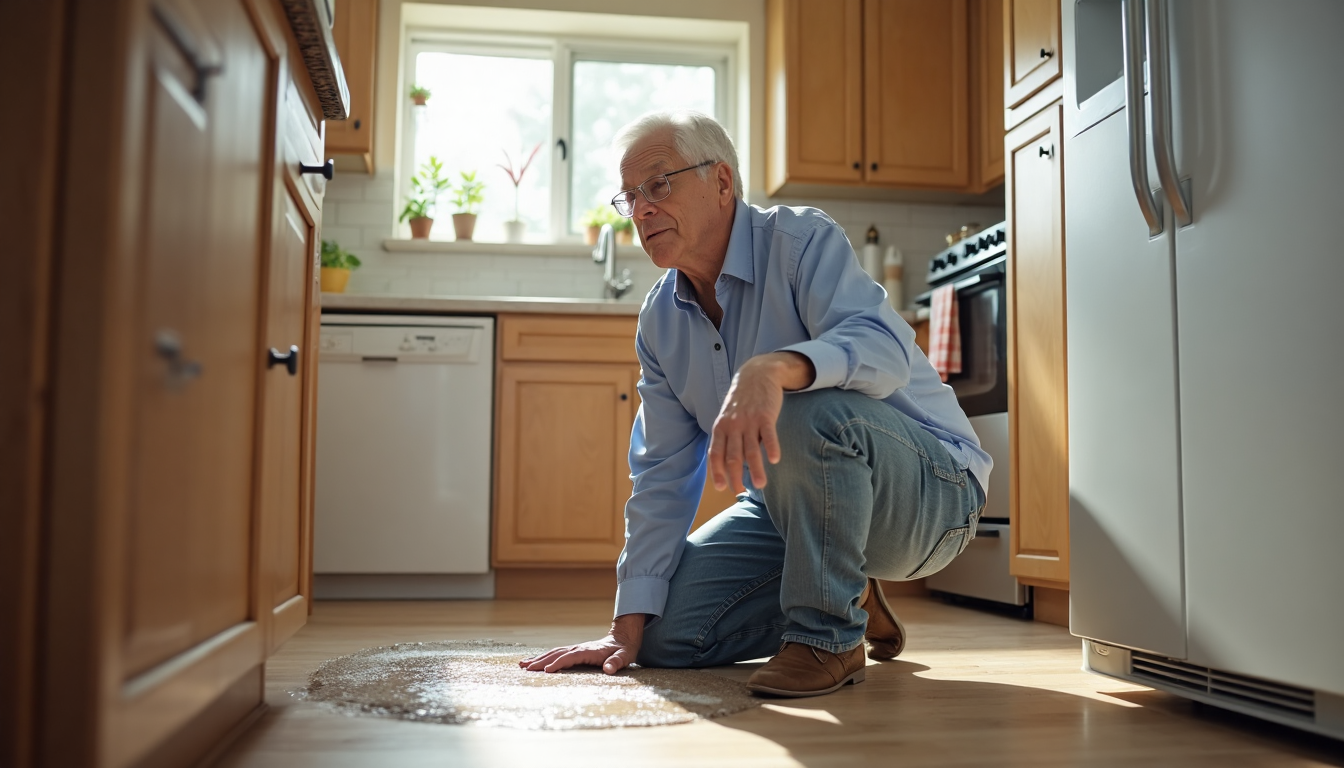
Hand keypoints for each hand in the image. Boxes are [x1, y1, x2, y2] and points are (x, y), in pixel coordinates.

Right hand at [519, 613, 645, 674]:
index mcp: (589, 650)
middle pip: (557, 654)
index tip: (547, 671)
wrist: (623, 638)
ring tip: (523, 664)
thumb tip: (608, 669)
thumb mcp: (624, 657)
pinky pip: (557, 654)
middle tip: (525, 668)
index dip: (559, 663)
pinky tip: (535, 662)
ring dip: (539, 658)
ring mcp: (576, 648)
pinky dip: (544, 657)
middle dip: (541, 661)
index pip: (571, 657)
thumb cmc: (624, 650)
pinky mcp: (575, 651)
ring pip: (554, 652)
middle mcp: (579, 648)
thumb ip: (616, 662)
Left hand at [707, 352, 814, 489]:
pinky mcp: (766, 415)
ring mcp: (749, 420)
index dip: (717, 471)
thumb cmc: (742, 401)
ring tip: (761, 485)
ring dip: (756, 469)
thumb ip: (727, 439)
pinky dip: (771, 447)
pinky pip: (768, 435)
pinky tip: (775, 460)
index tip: (721, 487)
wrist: (757, 373)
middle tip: (740, 491)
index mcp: (721, 427)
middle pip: (733, 456)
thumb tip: (728, 465)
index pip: (715, 453)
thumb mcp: (727, 417)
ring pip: (751, 450)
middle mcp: (733, 425)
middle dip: (735, 476)